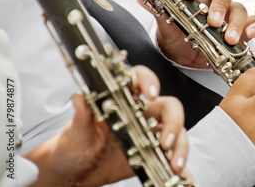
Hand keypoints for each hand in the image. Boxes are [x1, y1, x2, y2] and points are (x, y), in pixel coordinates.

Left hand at [26, 66, 192, 186]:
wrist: (75, 172)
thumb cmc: (74, 146)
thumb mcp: (75, 133)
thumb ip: (81, 117)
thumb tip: (80, 97)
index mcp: (121, 100)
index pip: (140, 80)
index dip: (148, 82)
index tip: (150, 94)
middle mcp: (140, 113)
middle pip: (168, 106)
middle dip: (173, 121)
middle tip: (165, 140)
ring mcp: (149, 133)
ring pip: (176, 130)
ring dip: (180, 145)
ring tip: (174, 163)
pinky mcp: (153, 152)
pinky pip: (172, 155)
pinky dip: (181, 164)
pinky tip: (180, 174)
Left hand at [139, 0, 254, 67]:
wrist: (188, 61)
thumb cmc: (178, 38)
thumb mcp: (166, 27)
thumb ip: (159, 11)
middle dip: (219, 4)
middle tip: (212, 22)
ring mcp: (232, 13)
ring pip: (241, 6)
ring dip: (236, 22)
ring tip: (229, 39)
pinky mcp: (245, 28)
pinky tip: (251, 36)